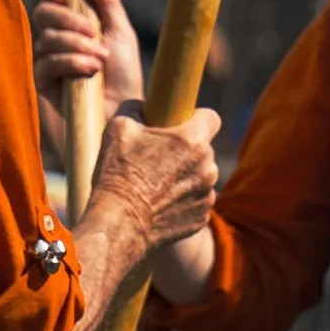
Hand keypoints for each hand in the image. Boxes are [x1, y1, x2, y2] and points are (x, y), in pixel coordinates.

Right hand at [33, 0, 143, 114]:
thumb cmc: (125, 79)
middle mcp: (57, 41)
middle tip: (91, 30)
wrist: (123, 117)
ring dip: (76, 45)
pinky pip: (46, 63)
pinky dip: (70, 62)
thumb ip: (107, 1)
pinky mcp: (42, 85)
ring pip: (46, 37)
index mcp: (74, 25)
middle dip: (67, 18)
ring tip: (100, 60)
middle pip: (42, 13)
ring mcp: (47, 63)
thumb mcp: (121, 35)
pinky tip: (90, 72)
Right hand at [88, 104, 220, 251]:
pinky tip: (160, 205)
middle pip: (204, 149)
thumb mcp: (118, 127)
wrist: (118, 224)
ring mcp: (207, 195)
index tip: (182, 124)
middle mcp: (207, 167)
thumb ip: (135, 108)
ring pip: (202, 176)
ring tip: (156, 185)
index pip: (211, 117)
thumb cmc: (117, 174)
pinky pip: (197, 201)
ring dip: (186, 176)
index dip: (196, 118)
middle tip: (158, 157)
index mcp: (193, 141)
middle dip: (186, 151)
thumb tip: (141, 106)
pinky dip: (183, 201)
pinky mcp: (201, 218)